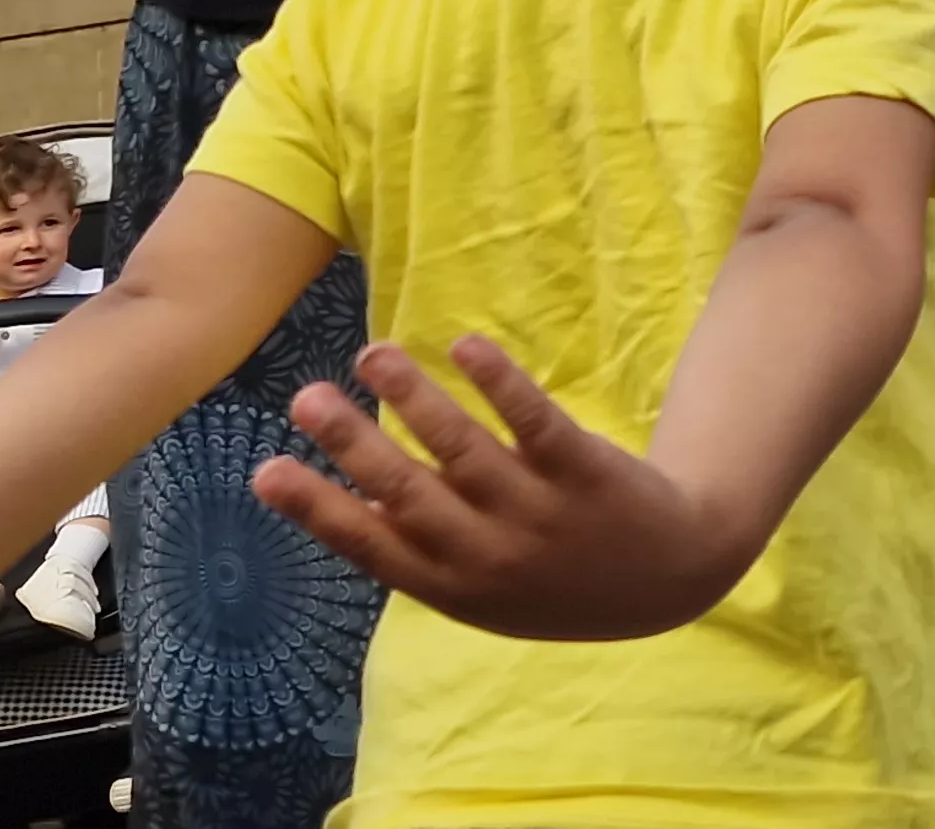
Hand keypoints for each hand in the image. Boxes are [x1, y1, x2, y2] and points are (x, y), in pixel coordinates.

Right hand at [252, 338, 749, 642]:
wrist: (669, 578)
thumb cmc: (554, 577)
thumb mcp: (482, 590)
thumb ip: (419, 549)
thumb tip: (340, 501)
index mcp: (452, 586)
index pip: (371, 546)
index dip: (317, 510)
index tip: (264, 470)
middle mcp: (489, 554)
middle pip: (409, 493)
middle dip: (353, 444)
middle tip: (306, 396)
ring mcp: (538, 513)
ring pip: (465, 450)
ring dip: (414, 398)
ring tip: (373, 354)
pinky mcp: (585, 471)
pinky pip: (536, 422)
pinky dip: (499, 383)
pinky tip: (465, 345)